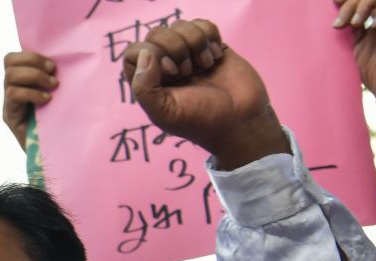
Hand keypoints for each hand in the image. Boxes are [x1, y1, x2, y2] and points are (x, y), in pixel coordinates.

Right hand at [2, 51, 56, 143]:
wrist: (52, 151)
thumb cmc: (59, 120)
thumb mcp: (57, 94)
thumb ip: (53, 78)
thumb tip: (68, 59)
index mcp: (20, 80)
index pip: (12, 57)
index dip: (30, 55)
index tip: (52, 65)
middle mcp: (10, 89)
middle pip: (9, 61)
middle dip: (33, 62)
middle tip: (52, 74)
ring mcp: (8, 103)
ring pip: (10, 76)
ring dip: (34, 77)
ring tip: (52, 87)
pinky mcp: (9, 116)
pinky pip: (14, 94)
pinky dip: (32, 93)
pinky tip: (46, 100)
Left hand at [122, 19, 288, 170]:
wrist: (240, 120)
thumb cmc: (200, 121)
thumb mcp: (164, 112)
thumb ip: (143, 87)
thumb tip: (144, 53)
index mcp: (147, 81)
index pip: (135, 52)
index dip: (153, 54)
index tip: (173, 72)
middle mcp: (164, 65)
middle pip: (157, 33)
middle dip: (177, 48)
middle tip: (189, 71)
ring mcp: (187, 54)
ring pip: (180, 25)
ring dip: (195, 43)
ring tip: (205, 65)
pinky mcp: (210, 46)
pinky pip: (202, 25)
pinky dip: (211, 37)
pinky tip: (216, 58)